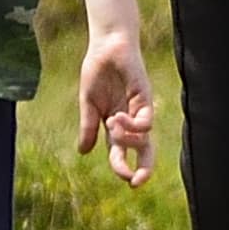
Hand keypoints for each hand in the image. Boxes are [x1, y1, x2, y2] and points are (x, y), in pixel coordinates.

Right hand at [72, 25, 156, 179]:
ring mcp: (139, 109)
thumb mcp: (88, 103)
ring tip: (111, 123)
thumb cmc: (96, 72)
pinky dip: (132, 125)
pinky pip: (146, 120)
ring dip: (125, 138)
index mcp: (115, 125)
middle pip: (142, 151)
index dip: (123, 168)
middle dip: (142, 169)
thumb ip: (88, 127)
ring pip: (142, 138)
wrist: (105, 46)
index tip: (125, 179)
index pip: (121, 153)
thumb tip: (83, 152)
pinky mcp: (145, 97)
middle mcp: (130, 120)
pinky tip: (117, 117)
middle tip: (136, 182)